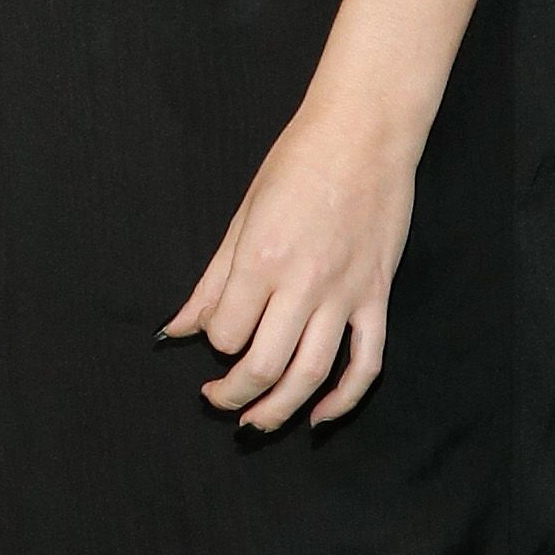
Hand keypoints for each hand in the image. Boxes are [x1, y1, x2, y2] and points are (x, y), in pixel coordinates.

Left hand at [167, 103, 415, 430]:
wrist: (364, 132)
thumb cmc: (298, 163)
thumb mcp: (242, 216)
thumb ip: (211, 282)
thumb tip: (176, 330)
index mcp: (261, 259)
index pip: (226, 334)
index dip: (214, 343)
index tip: (214, 336)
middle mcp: (303, 283)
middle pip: (264, 366)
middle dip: (233, 395)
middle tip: (218, 400)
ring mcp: (346, 293)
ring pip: (311, 375)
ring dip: (279, 410)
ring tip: (255, 422)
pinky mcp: (378, 295)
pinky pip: (366, 363)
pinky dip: (344, 399)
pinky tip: (318, 416)